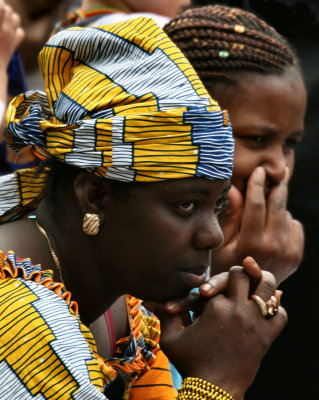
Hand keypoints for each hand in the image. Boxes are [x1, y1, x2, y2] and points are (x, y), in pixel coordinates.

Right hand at [0, 0, 23, 70]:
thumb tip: (1, 11)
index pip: (1, 5)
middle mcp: (5, 29)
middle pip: (7, 8)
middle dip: (1, 7)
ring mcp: (12, 37)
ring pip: (15, 17)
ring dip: (8, 15)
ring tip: (1, 19)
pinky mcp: (14, 45)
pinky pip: (20, 32)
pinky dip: (15, 29)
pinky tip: (7, 31)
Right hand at [155, 264, 286, 399]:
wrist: (213, 390)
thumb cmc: (189, 363)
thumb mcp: (171, 338)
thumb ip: (165, 314)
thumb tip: (150, 298)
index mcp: (214, 308)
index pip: (217, 280)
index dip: (210, 284)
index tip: (205, 293)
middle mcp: (237, 310)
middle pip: (243, 274)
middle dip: (237, 273)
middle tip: (233, 278)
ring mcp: (254, 322)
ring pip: (267, 288)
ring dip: (261, 281)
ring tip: (256, 278)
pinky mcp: (266, 337)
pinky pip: (280, 314)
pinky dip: (275, 307)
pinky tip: (265, 306)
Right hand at [211, 166, 303, 284]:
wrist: (247, 294)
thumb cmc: (227, 266)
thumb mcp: (222, 242)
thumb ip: (230, 215)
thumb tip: (233, 188)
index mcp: (252, 243)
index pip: (256, 204)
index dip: (257, 184)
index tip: (259, 170)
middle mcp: (273, 247)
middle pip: (278, 205)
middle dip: (276, 186)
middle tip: (277, 172)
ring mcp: (288, 252)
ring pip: (286, 214)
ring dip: (277, 207)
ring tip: (264, 212)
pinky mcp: (296, 256)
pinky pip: (294, 225)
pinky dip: (285, 221)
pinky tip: (271, 229)